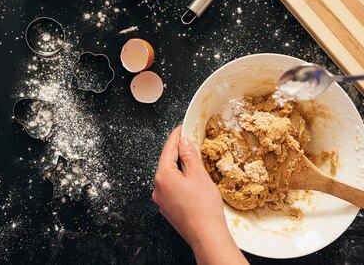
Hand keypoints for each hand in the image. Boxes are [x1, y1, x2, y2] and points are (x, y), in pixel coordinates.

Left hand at [152, 126, 247, 264]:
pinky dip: (180, 180)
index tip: (182, 127)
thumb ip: (189, 155)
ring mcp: (161, 200)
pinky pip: (172, 188)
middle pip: (167, 162)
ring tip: (193, 160)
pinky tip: (191, 181)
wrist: (206, 235)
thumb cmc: (203, 206)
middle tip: (190, 141)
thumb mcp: (198, 174)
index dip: (176, 136)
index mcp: (163, 176)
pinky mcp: (168, 209)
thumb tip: (183, 141)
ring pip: (169, 176)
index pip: (168, 149)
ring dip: (180, 167)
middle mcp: (157, 187)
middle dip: (178, 152)